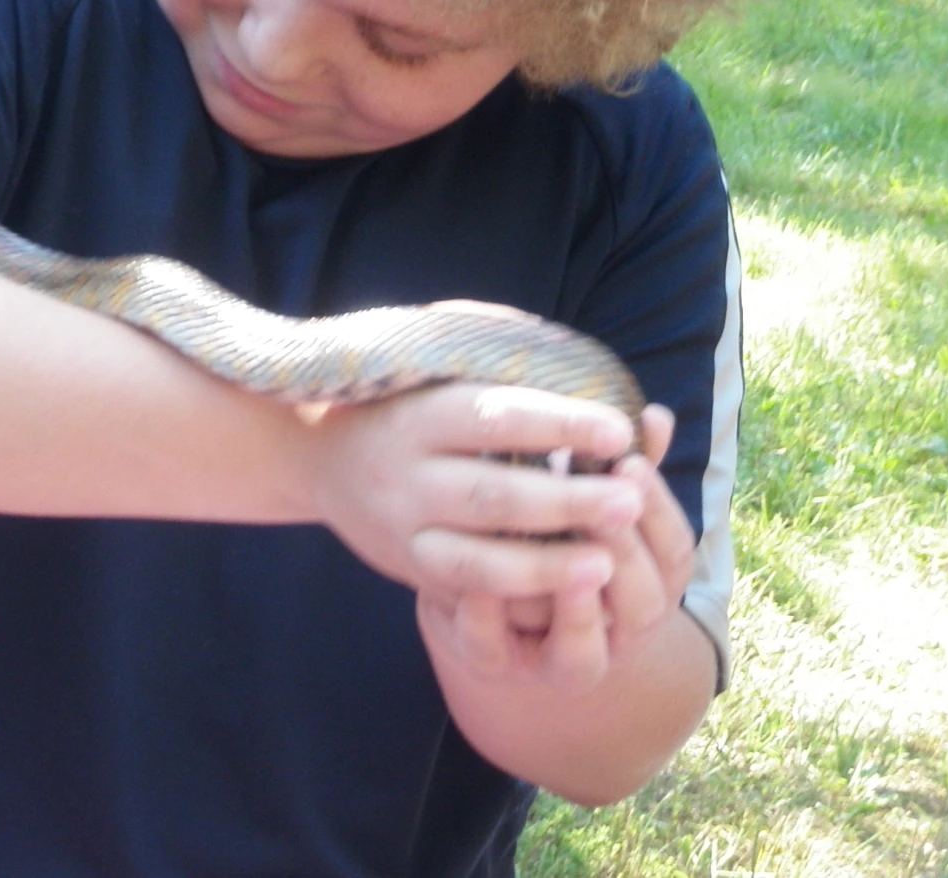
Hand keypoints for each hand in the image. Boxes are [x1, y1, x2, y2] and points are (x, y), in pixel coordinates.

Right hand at [301, 374, 645, 600]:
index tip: (617, 430)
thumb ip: (489, 356)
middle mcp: (406, 473)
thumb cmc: (401, 398)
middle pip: (491, 494)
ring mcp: (404, 527)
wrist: (318, 454)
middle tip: (630, 501)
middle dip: (566, 501)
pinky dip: (515, 594)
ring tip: (609, 561)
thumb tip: (572, 353)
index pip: (495, 417)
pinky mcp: (407, 566)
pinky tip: (567, 591)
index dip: (558, 424)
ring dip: (546, 564)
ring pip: (476, 559)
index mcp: (419, 412)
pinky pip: (463, 591)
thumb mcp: (431, 364)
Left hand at [417, 406, 696, 691]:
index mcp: (648, 586)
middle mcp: (613, 636)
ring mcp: (554, 660)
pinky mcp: (494, 663)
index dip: (658, 512)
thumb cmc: (549, 522)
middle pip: (642, 608)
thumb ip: (617, 463)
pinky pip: (494, 654)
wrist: (479, 583)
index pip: (675, 556)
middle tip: (600, 502)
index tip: (630, 463)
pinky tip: (479, 582)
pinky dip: (486, 620)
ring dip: (575, 607)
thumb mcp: (585, 492)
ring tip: (560, 555)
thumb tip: (654, 416)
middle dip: (624, 553)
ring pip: (582, 657)